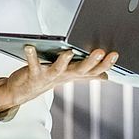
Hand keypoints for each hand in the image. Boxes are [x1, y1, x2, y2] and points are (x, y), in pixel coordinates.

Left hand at [0, 46, 118, 115]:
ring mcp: (49, 76)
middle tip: (100, 51)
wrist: (23, 91)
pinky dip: (31, 56)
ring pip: (58, 69)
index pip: (93, 70)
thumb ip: (87, 74)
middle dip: (91, 62)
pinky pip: (33, 64)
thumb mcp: (69, 76)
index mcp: (73, 74)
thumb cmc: (47, 78)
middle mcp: (63, 76)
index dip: (105, 64)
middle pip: (80, 70)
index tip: (115, 54)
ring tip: (68, 52)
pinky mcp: (34, 74)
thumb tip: (106, 76)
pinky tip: (29, 46)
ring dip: (63, 61)